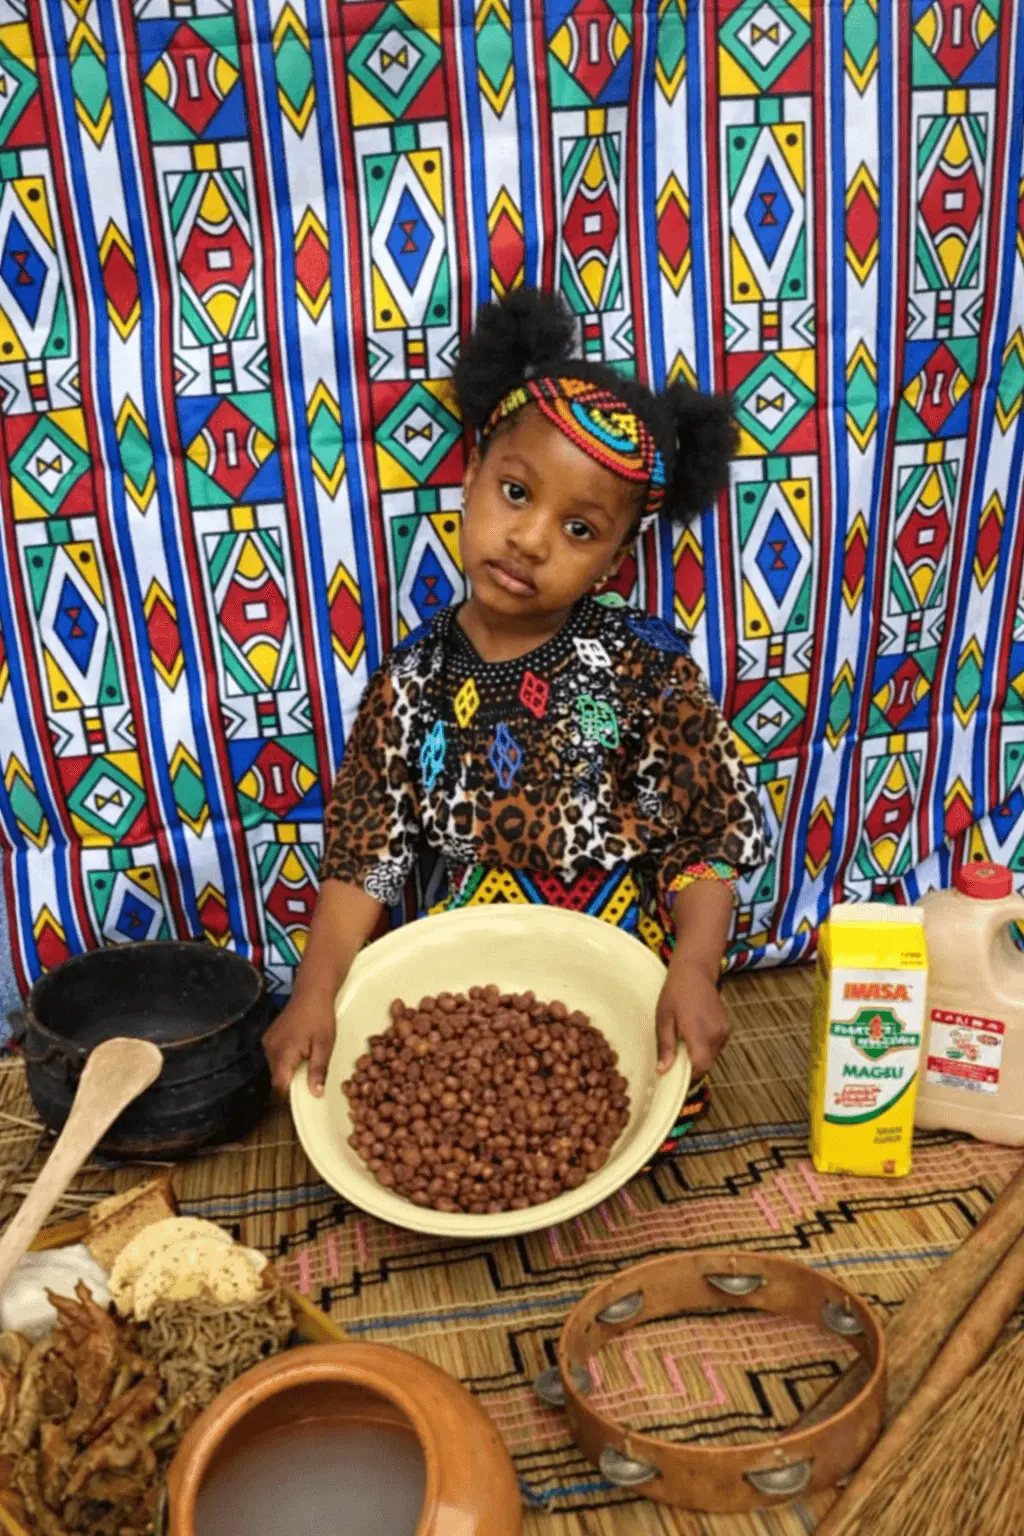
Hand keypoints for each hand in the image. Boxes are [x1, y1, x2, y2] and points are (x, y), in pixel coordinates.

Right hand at [263, 994, 335, 1097]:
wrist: (312, 993)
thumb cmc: (320, 1018)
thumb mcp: (324, 1045)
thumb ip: (318, 1070)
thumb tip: (316, 1094)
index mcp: (283, 1053)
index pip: (280, 1085)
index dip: (291, 1095)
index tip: (305, 1096)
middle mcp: (270, 1049)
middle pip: (277, 1077)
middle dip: (292, 1081)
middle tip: (311, 1077)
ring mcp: (267, 1042)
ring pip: (276, 1068)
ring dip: (289, 1070)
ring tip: (306, 1061)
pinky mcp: (269, 1037)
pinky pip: (275, 1057)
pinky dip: (286, 1060)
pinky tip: (300, 1052)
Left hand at [655, 957, 728, 1078]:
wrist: (694, 971)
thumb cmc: (676, 992)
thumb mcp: (664, 1019)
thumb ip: (666, 1047)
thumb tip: (664, 1070)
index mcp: (699, 1034)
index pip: (700, 1068)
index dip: (689, 1078)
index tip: (677, 1079)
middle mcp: (716, 1034)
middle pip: (706, 1064)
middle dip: (692, 1067)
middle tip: (676, 1061)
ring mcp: (723, 1030)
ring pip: (712, 1055)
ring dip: (699, 1056)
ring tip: (683, 1042)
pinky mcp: (726, 1026)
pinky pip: (716, 1044)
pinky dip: (705, 1045)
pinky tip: (692, 1033)